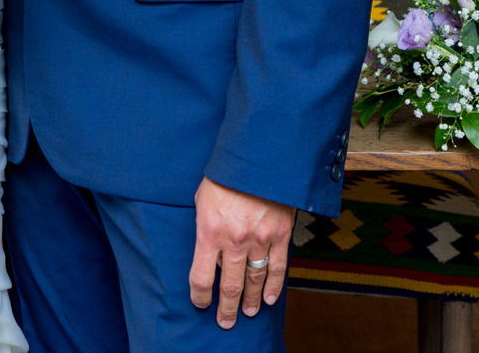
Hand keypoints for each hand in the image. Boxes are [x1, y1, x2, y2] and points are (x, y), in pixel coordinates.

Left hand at [189, 177, 294, 329]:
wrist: (258, 156)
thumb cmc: (225, 174)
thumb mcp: (203, 197)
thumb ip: (205, 226)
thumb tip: (207, 249)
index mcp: (210, 231)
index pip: (201, 277)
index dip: (199, 295)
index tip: (200, 303)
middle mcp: (234, 241)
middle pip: (229, 286)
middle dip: (226, 308)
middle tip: (225, 322)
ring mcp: (259, 240)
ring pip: (253, 281)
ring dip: (249, 301)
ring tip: (245, 313)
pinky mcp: (279, 235)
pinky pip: (277, 269)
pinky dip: (273, 287)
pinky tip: (267, 300)